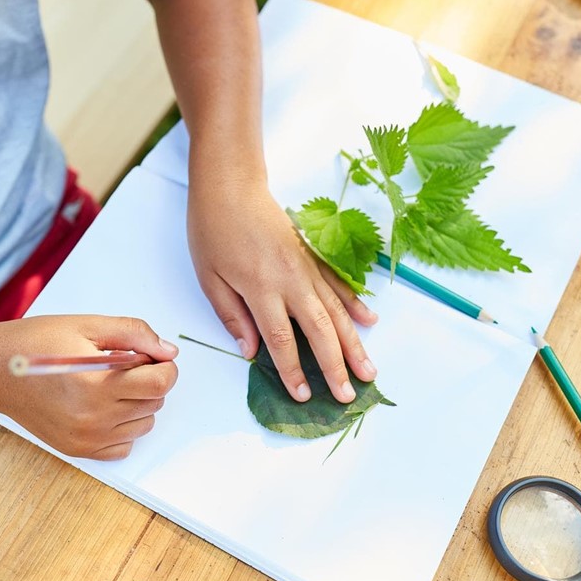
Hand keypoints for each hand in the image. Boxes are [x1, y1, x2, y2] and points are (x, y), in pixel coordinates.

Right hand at [0, 315, 178, 459]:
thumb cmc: (38, 343)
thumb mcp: (89, 325)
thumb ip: (135, 334)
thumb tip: (169, 351)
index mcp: (97, 384)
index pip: (161, 383)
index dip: (164, 366)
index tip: (152, 357)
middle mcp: (94, 417)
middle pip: (154, 402)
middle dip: (149, 381)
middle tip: (123, 365)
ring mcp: (86, 438)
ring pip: (143, 424)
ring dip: (137, 403)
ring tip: (108, 384)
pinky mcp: (79, 449)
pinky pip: (123, 446)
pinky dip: (122, 427)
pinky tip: (102, 406)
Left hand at [187, 176, 377, 403]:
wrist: (231, 185)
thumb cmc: (213, 230)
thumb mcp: (210, 277)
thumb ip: (232, 316)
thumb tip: (251, 352)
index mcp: (261, 288)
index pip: (281, 339)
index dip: (293, 370)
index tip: (303, 395)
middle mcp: (291, 279)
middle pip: (319, 330)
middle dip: (336, 366)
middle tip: (349, 396)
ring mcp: (306, 266)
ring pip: (336, 311)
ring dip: (354, 343)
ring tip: (370, 371)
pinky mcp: (313, 254)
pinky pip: (339, 283)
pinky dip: (355, 303)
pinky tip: (369, 321)